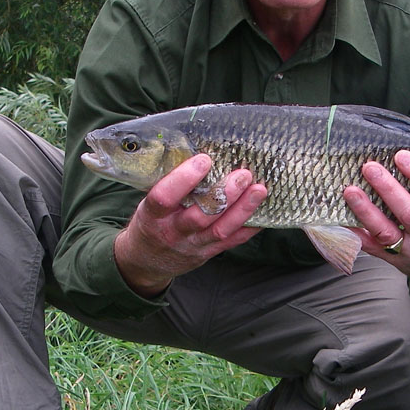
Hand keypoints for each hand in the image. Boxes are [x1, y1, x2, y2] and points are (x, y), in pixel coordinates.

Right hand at [114, 154, 267, 296]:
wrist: (146, 261)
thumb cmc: (150, 222)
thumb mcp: (146, 203)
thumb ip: (165, 183)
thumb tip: (191, 149)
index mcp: (153, 216)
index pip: (165, 197)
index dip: (183, 179)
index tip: (204, 159)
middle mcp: (173, 232)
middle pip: (201, 215)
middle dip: (224, 194)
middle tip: (243, 174)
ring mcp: (192, 245)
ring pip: (220, 229)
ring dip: (242, 209)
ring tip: (259, 190)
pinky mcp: (207, 253)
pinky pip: (231, 242)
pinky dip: (248, 228)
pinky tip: (263, 212)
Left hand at [343, 150, 409, 287]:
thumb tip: (402, 159)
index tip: (401, 156)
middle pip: (409, 214)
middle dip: (388, 188)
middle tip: (370, 167)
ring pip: (385, 232)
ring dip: (366, 210)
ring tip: (350, 190)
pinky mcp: (393, 261)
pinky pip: (370, 247)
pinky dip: (356, 231)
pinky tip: (343, 216)